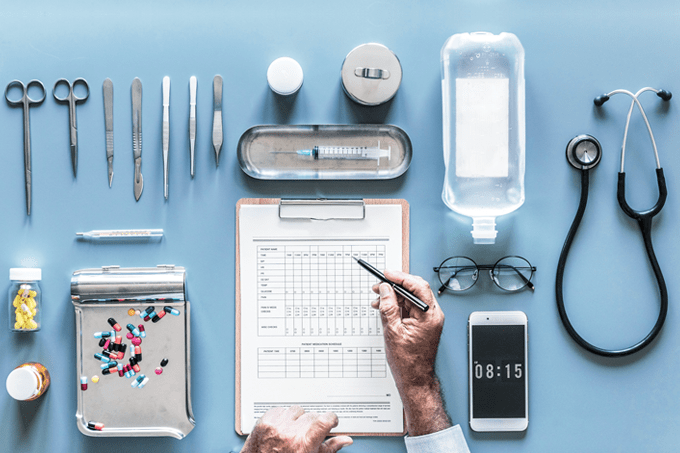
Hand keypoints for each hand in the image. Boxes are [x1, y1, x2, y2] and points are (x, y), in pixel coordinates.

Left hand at [241, 406, 352, 452]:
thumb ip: (329, 449)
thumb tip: (345, 440)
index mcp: (304, 443)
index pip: (325, 420)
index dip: (331, 419)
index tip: (331, 421)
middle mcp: (290, 433)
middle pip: (312, 415)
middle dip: (313, 423)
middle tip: (308, 435)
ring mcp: (276, 426)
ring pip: (296, 410)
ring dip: (297, 418)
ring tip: (293, 433)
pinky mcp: (264, 422)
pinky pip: (280, 409)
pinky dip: (283, 417)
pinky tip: (282, 429)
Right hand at [372, 271, 450, 435]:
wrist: (414, 379)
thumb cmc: (408, 362)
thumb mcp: (393, 331)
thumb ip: (388, 307)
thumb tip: (385, 290)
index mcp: (430, 316)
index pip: (418, 287)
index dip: (401, 277)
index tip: (387, 274)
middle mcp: (432, 315)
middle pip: (415, 290)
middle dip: (395, 285)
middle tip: (379, 285)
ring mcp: (427, 319)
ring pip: (410, 298)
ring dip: (393, 296)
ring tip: (378, 299)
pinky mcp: (421, 323)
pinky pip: (408, 308)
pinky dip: (396, 306)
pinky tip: (384, 307)